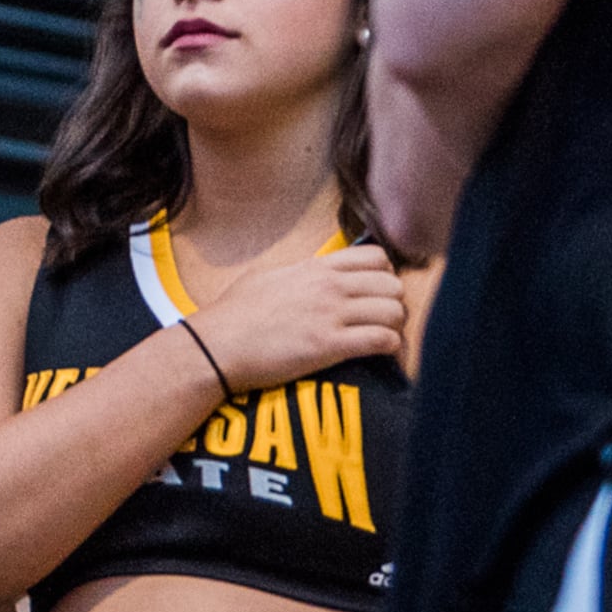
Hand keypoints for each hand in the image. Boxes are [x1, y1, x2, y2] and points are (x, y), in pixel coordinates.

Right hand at [183, 245, 406, 389]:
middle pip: (392, 284)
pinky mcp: (330, 345)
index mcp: (316, 267)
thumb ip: (299, 273)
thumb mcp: (267, 277)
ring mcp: (331, 314)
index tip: (377, 293)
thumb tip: (312, 272)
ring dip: (395, 327)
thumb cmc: (233, 314)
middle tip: (384, 321)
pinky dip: (390, 348)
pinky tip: (381, 354)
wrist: (216, 345)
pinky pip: (382, 340)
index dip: (386, 275)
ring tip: (383, 339)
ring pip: (394, 311)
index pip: (376, 257)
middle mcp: (329, 286)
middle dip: (395, 303)